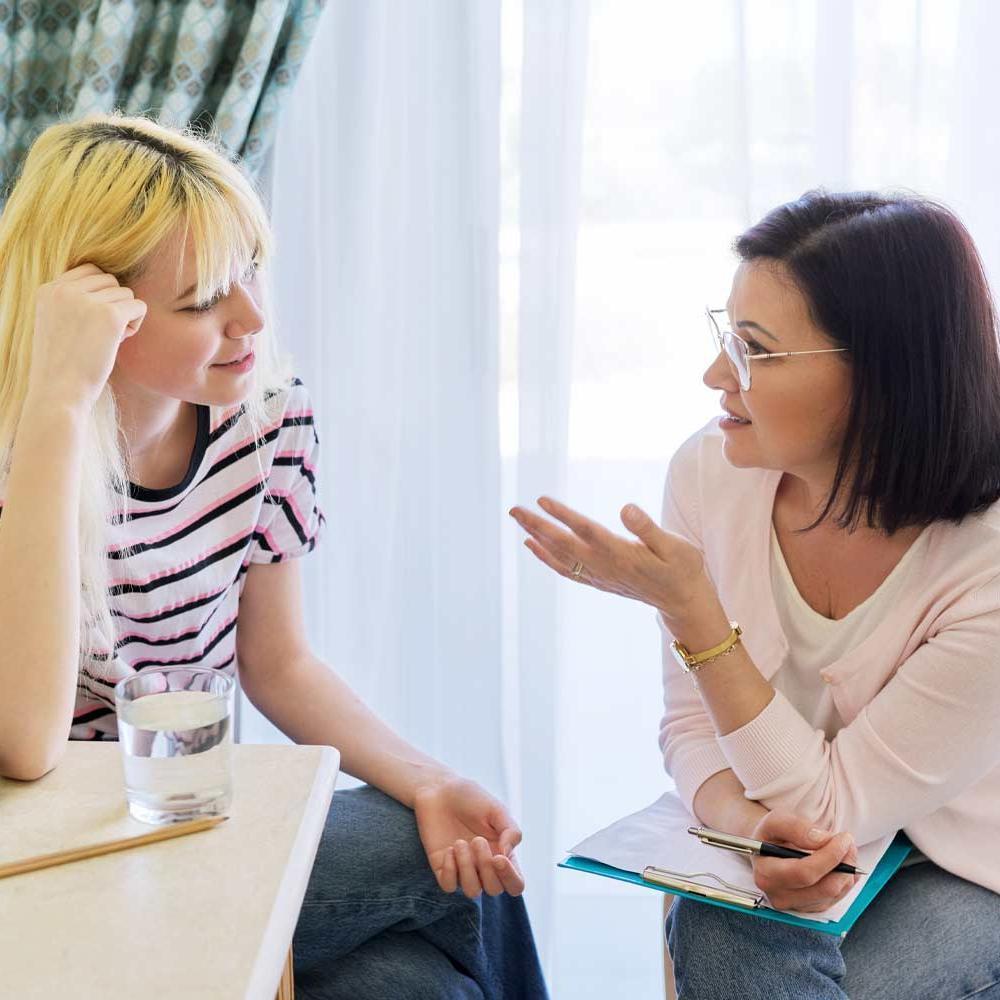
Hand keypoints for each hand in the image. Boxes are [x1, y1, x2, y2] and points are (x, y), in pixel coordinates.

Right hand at [27, 263, 146, 413]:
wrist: (58, 393)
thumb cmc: (62, 366)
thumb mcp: (56, 323)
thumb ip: (74, 302)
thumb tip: (112, 288)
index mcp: (48, 290)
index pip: (90, 270)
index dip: (101, 294)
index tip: (94, 320)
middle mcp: (65, 290)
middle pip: (110, 280)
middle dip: (113, 304)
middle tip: (102, 333)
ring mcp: (86, 301)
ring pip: (126, 293)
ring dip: (125, 316)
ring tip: (108, 340)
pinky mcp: (109, 315)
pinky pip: (139, 306)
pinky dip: (136, 324)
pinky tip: (120, 342)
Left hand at [413, 775, 523, 898]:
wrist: (439, 790)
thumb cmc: (471, 798)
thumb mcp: (497, 810)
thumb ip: (511, 831)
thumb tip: (507, 856)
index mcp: (502, 854)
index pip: (515, 884)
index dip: (511, 878)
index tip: (498, 858)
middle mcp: (484, 866)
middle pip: (494, 889)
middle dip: (486, 867)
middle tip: (477, 840)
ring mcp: (463, 869)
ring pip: (472, 891)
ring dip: (467, 868)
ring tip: (460, 842)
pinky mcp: (442, 868)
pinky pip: (449, 886)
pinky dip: (450, 870)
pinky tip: (449, 849)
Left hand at [509, 496, 715, 620]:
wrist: (682, 601)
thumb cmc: (682, 569)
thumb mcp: (675, 546)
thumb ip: (648, 529)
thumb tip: (626, 508)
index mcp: (620, 554)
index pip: (585, 530)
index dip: (562, 515)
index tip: (542, 499)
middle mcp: (603, 566)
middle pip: (562, 543)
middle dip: (536, 525)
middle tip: (513, 508)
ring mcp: (598, 575)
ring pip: (559, 556)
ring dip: (536, 537)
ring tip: (518, 520)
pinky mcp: (598, 581)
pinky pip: (565, 569)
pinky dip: (545, 557)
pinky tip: (533, 545)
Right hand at [748, 811, 858, 912]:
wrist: (767, 850)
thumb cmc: (771, 836)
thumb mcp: (776, 821)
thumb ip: (796, 827)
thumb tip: (821, 840)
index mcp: (766, 874)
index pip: (804, 872)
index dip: (829, 856)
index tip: (843, 839)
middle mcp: (779, 896)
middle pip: (824, 887)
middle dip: (844, 863)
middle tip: (848, 842)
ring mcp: (796, 906)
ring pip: (834, 894)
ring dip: (847, 871)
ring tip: (845, 849)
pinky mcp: (810, 909)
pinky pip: (836, 899)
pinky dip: (845, 880)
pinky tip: (841, 864)